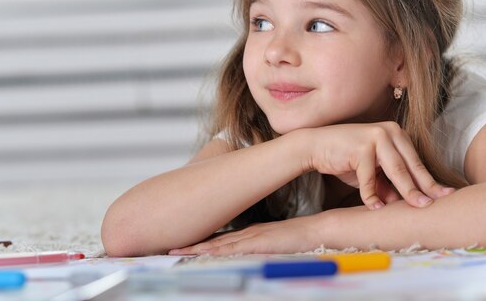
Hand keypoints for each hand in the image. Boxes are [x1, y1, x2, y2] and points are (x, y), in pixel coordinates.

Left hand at [168, 216, 322, 255]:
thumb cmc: (299, 238)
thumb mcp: (275, 241)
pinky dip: (215, 251)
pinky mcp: (258, 242)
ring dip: (196, 249)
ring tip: (176, 251)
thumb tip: (252, 252)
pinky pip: (232, 248)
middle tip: (168, 247)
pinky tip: (202, 254)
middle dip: (190, 245)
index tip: (182, 245)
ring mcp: (251, 237)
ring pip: (217, 245)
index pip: (219, 239)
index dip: (200, 242)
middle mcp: (246, 234)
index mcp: (249, 234)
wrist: (317, 231)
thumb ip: (262, 245)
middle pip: (213, 241)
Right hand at [298, 122, 453, 209]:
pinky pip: (370, 177)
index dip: (429, 181)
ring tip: (417, 207)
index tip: (445, 195)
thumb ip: (389, 184)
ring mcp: (376, 136)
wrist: (316, 146)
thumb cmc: (346, 159)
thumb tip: (407, 203)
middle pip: (411, 165)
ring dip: (407, 191)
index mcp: (396, 134)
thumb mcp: (373, 173)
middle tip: (435, 205)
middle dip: (424, 187)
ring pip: (397, 170)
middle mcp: (389, 131)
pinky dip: (371, 194)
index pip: (416, 161)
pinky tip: (374, 207)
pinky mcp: (361, 147)